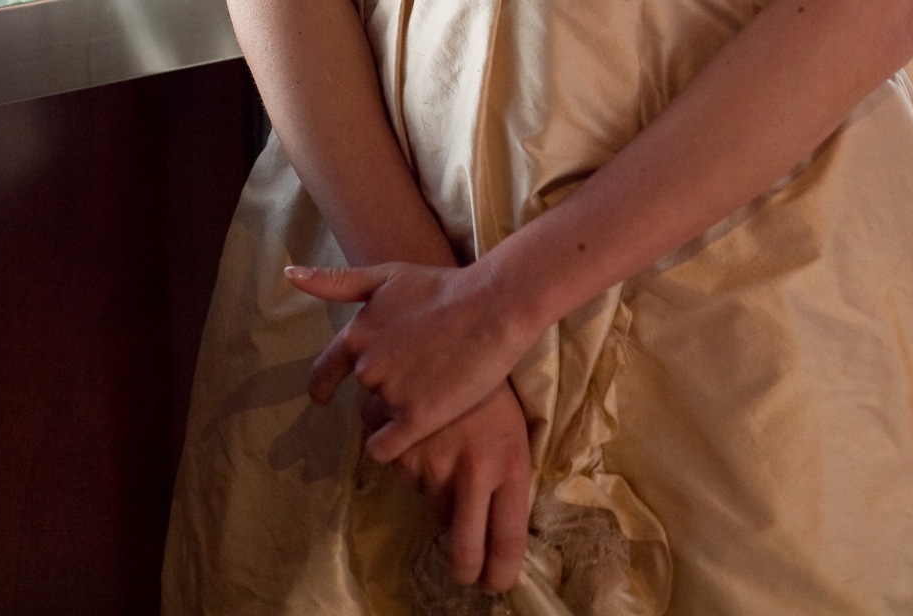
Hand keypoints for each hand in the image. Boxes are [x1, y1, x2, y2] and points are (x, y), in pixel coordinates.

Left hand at [286, 256, 531, 460]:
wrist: (489, 308)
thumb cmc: (442, 287)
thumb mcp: (387, 276)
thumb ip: (337, 282)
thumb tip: (290, 275)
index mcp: (358, 333)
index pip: (326, 370)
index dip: (322, 386)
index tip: (322, 397)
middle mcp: (367, 366)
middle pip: (362, 394)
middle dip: (382, 391)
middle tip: (413, 382)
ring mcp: (390, 394)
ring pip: (376, 420)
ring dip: (393, 416)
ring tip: (425, 400)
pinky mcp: (415, 420)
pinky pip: (385, 448)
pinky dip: (393, 446)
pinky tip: (412, 435)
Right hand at [366, 381, 532, 592]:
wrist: (461, 330)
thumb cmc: (493, 388)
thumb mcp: (513, 433)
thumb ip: (503, 479)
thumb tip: (494, 531)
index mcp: (510, 466)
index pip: (507, 542)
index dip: (499, 573)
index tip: (493, 583)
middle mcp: (472, 471)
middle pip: (464, 549)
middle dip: (464, 567)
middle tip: (466, 567)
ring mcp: (432, 461)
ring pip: (428, 506)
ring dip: (433, 490)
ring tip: (445, 449)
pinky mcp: (399, 446)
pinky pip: (400, 471)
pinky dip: (406, 459)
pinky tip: (420, 432)